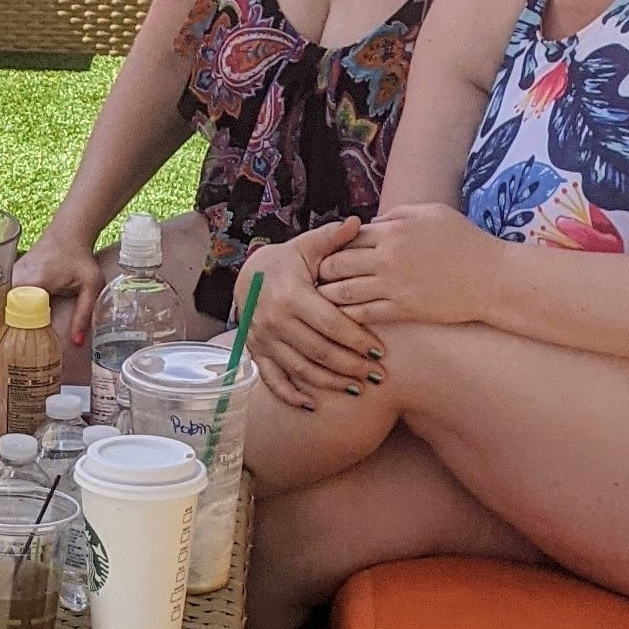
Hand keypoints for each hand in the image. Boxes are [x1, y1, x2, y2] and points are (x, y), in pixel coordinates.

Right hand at [15, 224, 107, 345]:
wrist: (68, 232)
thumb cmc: (80, 258)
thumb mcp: (91, 285)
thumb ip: (83, 314)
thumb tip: (76, 343)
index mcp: (33, 284)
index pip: (17, 318)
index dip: (22, 333)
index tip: (29, 344)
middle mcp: (17, 279)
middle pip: (7, 313)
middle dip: (14, 328)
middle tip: (24, 342)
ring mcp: (11, 275)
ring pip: (4, 304)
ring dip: (12, 317)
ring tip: (20, 330)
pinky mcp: (10, 274)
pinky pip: (5, 296)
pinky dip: (12, 306)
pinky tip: (21, 315)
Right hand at [238, 223, 382, 410]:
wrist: (248, 276)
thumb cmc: (287, 262)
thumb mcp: (307, 247)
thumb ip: (333, 239)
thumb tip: (359, 222)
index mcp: (291, 294)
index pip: (331, 324)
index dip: (357, 340)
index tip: (381, 352)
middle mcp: (275, 320)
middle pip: (320, 351)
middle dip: (352, 366)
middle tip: (378, 375)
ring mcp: (264, 340)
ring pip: (302, 369)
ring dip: (331, 382)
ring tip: (359, 387)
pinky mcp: (257, 353)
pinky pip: (273, 380)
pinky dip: (292, 395)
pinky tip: (313, 405)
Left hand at [317, 203, 505, 325]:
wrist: (492, 277)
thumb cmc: (465, 241)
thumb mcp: (431, 213)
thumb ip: (397, 215)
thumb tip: (371, 222)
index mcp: (393, 229)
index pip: (346, 236)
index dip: (332, 245)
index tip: (323, 254)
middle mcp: (388, 257)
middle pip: (336, 264)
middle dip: (320, 272)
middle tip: (312, 279)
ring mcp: (393, 285)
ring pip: (342, 292)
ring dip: (327, 296)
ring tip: (318, 300)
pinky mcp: (402, 309)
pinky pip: (362, 314)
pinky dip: (346, 316)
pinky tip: (339, 318)